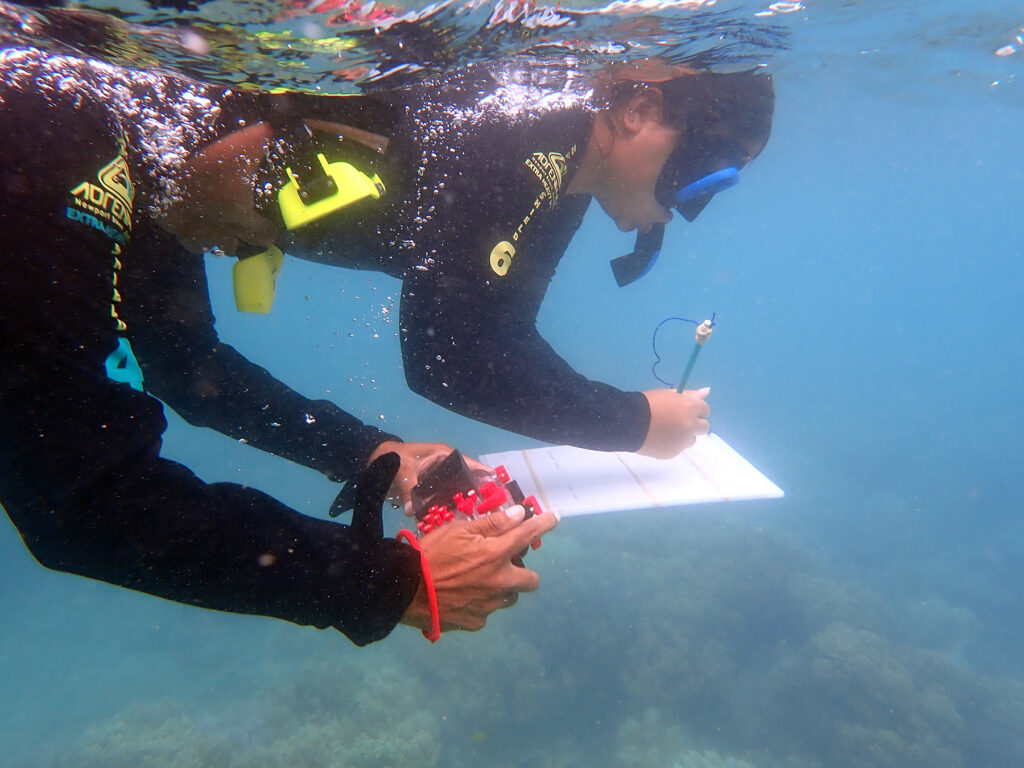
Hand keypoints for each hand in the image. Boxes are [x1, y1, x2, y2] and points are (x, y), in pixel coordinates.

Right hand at [157, 123, 279, 254]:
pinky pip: (178, 231)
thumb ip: (264, 141)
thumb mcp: (245, 145)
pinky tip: (187, 215)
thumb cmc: (211, 153)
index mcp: (240, 218)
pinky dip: (184, 226)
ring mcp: (189, 229)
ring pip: (204, 246)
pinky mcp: (166, 221)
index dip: (268, 231)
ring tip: (213, 225)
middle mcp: (216, 231)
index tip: (269, 224)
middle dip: (238, 238)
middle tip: (240, 225)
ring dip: (211, 238)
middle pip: (232, 248)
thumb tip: (277, 128)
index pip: (263, 237)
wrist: (163, 156)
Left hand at [368, 440, 490, 515]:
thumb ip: (407, 491)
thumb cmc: (394, 458)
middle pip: (467, 477)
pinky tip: (457, 518)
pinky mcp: (432, 486)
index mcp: (443, 455)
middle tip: (492, 505)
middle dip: (478, 489)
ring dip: (466, 498)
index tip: (496, 482)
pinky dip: (451, 504)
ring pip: (457, 487)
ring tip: (480, 514)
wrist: (378, 458)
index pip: (468, 462)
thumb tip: (411, 511)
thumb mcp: (403, 472)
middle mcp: (445, 465)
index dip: (482, 471)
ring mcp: (439, 476)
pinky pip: (446, 495)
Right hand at [401, 504, 557, 632]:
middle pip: (531, 580)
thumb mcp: (458, 530)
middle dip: (524, 572)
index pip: (528, 535)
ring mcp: (489, 605)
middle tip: (506, 565)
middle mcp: (499, 582)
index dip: (544, 524)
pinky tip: (462, 596)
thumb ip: (492, 523)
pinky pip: (486, 612)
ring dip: (502, 588)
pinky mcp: (476, 622)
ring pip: (509, 598)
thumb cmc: (429, 555)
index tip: (554, 518)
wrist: (404, 591)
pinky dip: (480, 603)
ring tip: (478, 581)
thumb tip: (518, 514)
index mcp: (495, 555)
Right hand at [637, 386, 709, 458]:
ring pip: (692, 440)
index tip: (684, 410)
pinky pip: (679, 448)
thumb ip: (690, 395)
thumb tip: (707, 391)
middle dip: (694, 424)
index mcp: (690, 408)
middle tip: (678, 421)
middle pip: (704, 427)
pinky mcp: (674, 452)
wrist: (628, 423)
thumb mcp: (669, 394)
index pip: (705, 410)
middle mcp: (690, 425)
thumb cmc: (647, 404)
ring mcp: (683, 441)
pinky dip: (673, 444)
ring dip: (685, 436)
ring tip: (666, 431)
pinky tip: (659, 438)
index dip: (695, 410)